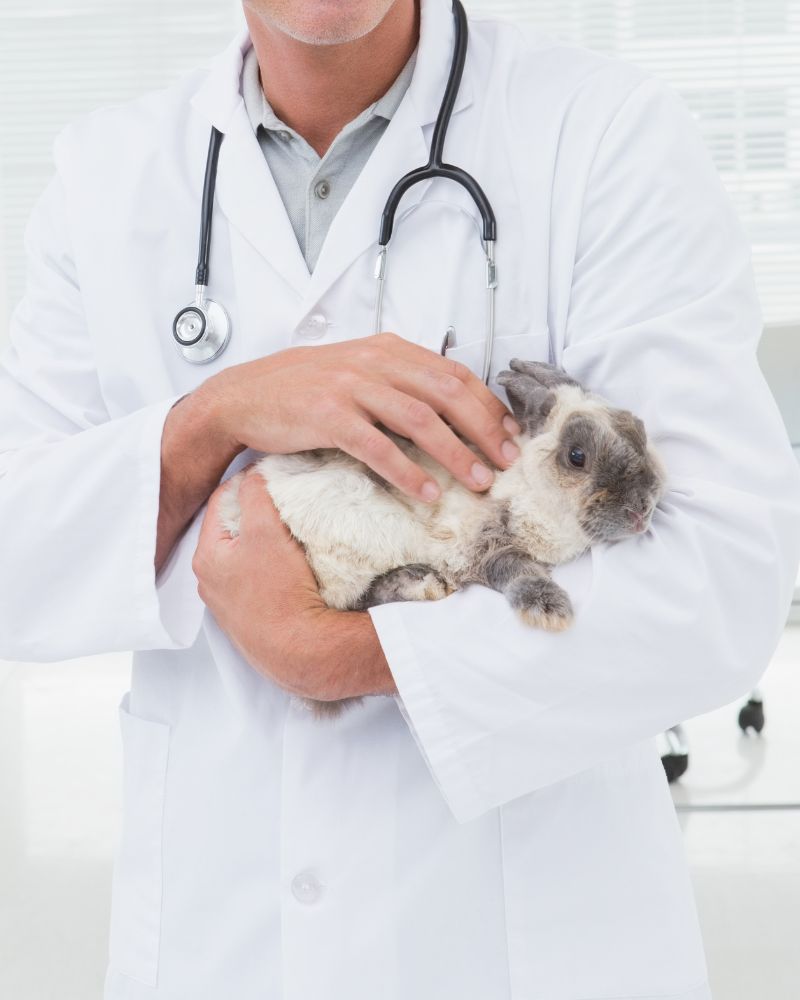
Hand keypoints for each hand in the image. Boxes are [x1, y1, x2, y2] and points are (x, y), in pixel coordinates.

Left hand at [192, 466, 395, 701]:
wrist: (301, 651)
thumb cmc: (278, 592)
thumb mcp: (265, 532)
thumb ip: (255, 497)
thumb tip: (253, 475)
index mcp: (206, 557)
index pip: (220, 502)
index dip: (245, 482)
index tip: (269, 473)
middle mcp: (211, 582)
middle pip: (231, 529)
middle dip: (254, 511)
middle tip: (281, 498)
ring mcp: (230, 603)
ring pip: (245, 555)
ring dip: (264, 540)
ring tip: (290, 528)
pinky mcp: (251, 618)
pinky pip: (258, 579)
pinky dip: (271, 565)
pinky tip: (292, 564)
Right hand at [199, 331, 521, 502]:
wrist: (243, 396)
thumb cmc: (302, 388)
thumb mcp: (357, 370)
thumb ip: (399, 380)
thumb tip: (448, 409)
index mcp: (387, 350)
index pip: (452, 374)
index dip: (487, 406)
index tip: (509, 434)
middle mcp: (374, 363)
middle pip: (446, 394)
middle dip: (484, 430)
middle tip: (506, 462)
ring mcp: (351, 387)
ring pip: (420, 420)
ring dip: (456, 454)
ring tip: (478, 482)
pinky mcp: (329, 416)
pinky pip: (379, 447)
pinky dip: (408, 472)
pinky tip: (427, 493)